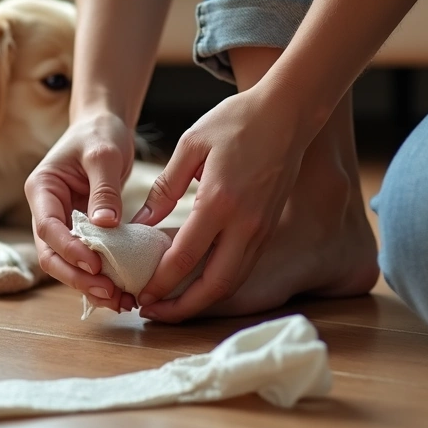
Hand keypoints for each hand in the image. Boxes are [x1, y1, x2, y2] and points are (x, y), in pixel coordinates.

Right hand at [24, 112, 138, 312]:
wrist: (104, 127)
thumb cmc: (100, 133)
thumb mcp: (104, 154)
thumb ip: (104, 189)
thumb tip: (106, 226)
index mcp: (42, 189)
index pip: (47, 227)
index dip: (69, 249)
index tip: (96, 265)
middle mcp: (46, 210)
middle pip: (51, 255)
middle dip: (77, 278)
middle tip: (109, 293)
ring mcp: (61, 223)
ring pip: (65, 264)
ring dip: (89, 285)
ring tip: (121, 300)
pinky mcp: (79, 232)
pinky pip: (84, 260)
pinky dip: (100, 277)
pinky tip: (122, 291)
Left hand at [131, 84, 311, 321]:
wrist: (288, 113)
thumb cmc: (235, 121)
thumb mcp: (190, 146)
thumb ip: (164, 187)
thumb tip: (140, 224)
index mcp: (219, 201)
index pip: (185, 257)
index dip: (160, 282)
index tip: (140, 294)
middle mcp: (245, 223)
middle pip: (214, 285)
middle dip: (182, 308)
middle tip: (152, 314)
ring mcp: (261, 229)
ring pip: (233, 282)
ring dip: (202, 301)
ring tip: (171, 306)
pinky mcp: (269, 228)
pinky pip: (243, 267)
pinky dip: (219, 284)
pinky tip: (197, 284)